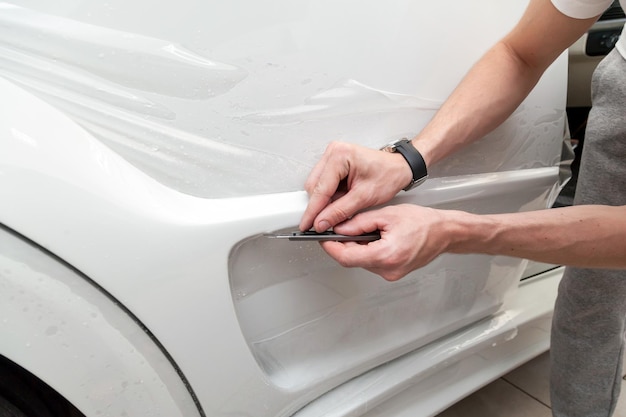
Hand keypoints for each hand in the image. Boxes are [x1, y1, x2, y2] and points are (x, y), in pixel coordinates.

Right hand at [299, 141, 412, 231]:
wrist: (400, 168)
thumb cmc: (388, 175)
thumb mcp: (364, 198)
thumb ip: (340, 211)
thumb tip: (322, 222)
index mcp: (340, 156)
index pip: (320, 189)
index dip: (313, 211)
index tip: (307, 225)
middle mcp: (334, 152)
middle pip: (314, 186)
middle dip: (319, 206)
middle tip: (323, 223)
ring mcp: (332, 156)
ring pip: (316, 185)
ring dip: (325, 201)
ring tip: (342, 206)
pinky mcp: (334, 162)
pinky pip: (323, 183)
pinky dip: (330, 195)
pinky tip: (341, 200)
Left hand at [319, 204, 452, 280]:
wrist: (444, 232)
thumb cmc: (423, 222)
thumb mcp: (387, 215)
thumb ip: (359, 222)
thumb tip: (339, 228)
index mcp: (385, 255)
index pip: (346, 257)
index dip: (330, 247)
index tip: (322, 238)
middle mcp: (388, 269)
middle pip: (352, 260)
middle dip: (342, 244)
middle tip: (338, 229)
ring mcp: (391, 274)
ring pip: (361, 262)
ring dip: (355, 247)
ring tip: (362, 230)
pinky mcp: (393, 273)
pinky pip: (372, 263)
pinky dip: (367, 251)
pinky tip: (373, 238)